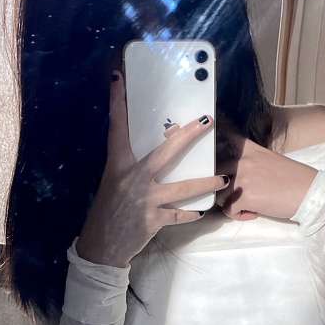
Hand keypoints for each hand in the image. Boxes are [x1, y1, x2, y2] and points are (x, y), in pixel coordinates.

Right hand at [76, 71, 226, 266]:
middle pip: (166, 152)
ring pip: (183, 187)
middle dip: (188, 136)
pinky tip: (201, 211)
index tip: (118, 78)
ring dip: (205, 182)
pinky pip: (179, 214)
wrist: (101, 246)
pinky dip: (191, 213)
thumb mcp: (115, 183)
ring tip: (223, 178)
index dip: (117, 103)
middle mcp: (133, 178)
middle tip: (206, 121)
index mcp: (118, 165)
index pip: (117, 128)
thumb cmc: (108, 211)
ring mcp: (144, 199)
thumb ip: (133, 168)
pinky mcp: (153, 219)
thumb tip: (157, 153)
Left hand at [213, 121, 317, 220]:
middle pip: (213, 171)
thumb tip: (234, 172)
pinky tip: (253, 213)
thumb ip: (251, 159)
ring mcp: (242, 177)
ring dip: (229, 202)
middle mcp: (243, 160)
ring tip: (246, 205)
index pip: (222, 139)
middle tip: (233, 194)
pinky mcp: (244, 197)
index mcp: (250, 149)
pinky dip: (238, 215)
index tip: (209, 148)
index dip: (212, 147)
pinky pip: (228, 210)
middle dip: (219, 185)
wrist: (310, 193)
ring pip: (218, 193)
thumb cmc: (294, 179)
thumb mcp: (270, 159)